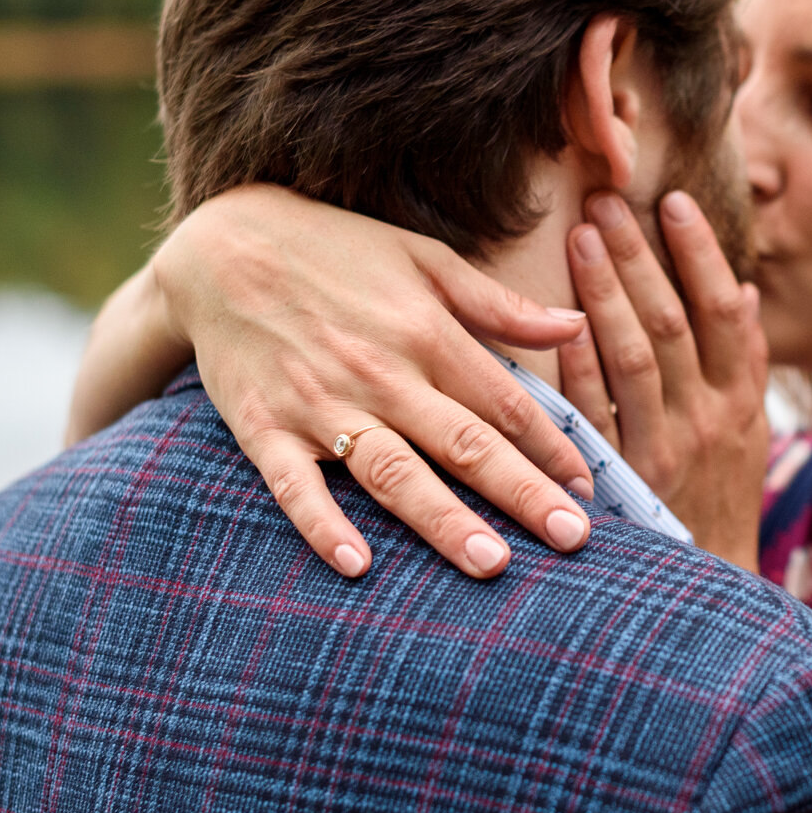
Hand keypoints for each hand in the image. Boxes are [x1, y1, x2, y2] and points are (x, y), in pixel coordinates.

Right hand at [148, 185, 596, 579]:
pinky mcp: (263, 428)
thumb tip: (577, 326)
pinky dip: (324, 526)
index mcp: (426, 332)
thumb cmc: (336, 251)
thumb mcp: (423, 260)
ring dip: (443, 521)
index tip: (590, 491)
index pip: (504, 403)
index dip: (552, 449)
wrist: (220, 245)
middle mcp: (380, 373)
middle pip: (464, 444)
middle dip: (522, 495)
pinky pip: (295, 487)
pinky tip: (358, 567)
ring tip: (491, 565)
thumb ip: (498, 305)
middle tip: (575, 541)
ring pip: (393, 472)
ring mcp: (320, 404)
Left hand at [556, 190, 768, 569]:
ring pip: (637, 354)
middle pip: (674, 319)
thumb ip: (742, 364)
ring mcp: (665, 449)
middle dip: (640, 255)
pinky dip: (579, 367)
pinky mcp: (623, 481)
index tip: (673, 202)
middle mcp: (708, 419)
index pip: (723, 310)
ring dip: (607, 291)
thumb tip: (745, 290)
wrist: (712, 598)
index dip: (699, 253)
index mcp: (740, 402)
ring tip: (582, 237)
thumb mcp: (747, 435)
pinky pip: (597, 413)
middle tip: (606, 200)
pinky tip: (557, 324)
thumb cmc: (718, 504)